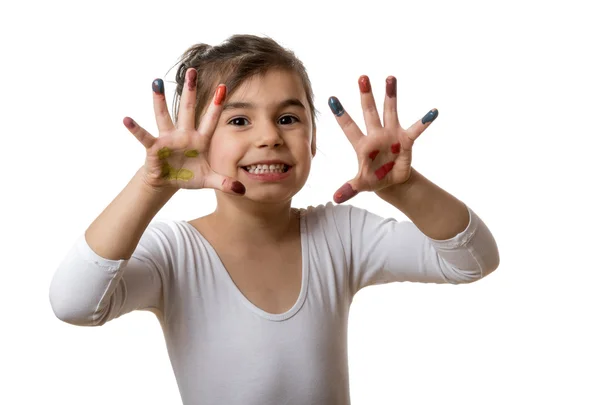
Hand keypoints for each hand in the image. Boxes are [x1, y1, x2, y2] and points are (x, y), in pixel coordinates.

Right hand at [123, 68, 245, 194]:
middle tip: (191, 71)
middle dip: (190, 91)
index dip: (217, 105)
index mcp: (200, 140)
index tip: (224, 86)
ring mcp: (168, 139)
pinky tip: (126, 119)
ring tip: (156, 82)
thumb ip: (226, 183)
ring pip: (164, 116)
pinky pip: (144, 136)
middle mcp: (184, 134)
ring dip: (160, 100)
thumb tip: (242, 191)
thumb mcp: (209, 180)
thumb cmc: (190, 176)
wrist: (169, 183)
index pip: (211, 120)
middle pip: (188, 109)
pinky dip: (135, 129)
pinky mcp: (154, 147)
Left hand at [329, 75, 437, 202]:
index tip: (332, 98)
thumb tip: (335, 199)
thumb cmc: (373, 179)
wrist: (391, 181)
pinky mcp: (406, 140)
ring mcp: (391, 134)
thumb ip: (349, 189)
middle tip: (362, 77)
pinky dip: (424, 121)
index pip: (349, 127)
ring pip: (390, 111)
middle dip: (366, 95)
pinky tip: (433, 112)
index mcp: (362, 144)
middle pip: (369, 112)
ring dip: (390, 95)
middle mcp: (376, 134)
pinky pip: (416, 129)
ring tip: (390, 77)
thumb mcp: (361, 185)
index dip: (341, 114)